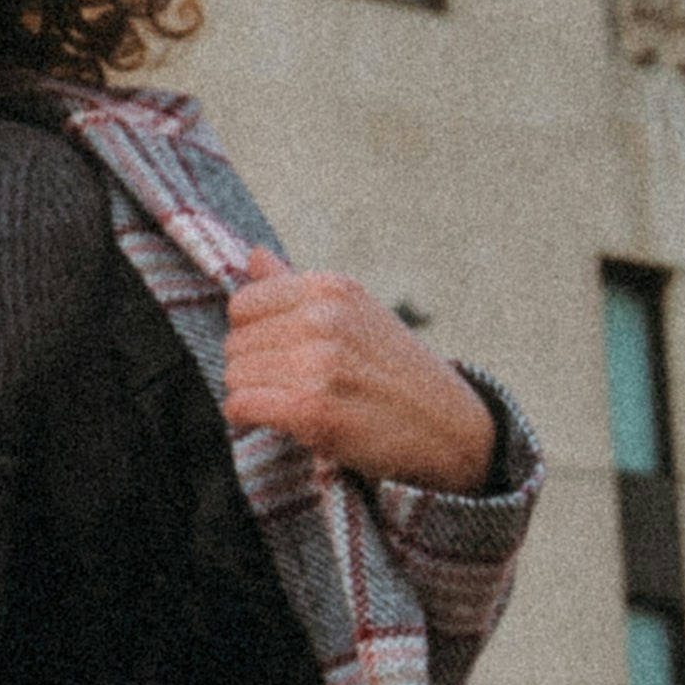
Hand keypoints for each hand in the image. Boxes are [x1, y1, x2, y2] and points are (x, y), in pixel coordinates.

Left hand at [220, 248, 500, 493]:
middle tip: (290, 386)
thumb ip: (296, 287)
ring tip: (291, 403)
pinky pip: (241, 406)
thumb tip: (254, 255)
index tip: (280, 355)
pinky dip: (250, 419)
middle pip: (235, 342)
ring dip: (253, 395)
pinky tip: (282, 422)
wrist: (450, 429)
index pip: (243, 303)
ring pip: (234, 376)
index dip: (253, 334)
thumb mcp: (355, 314)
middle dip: (253, 368)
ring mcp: (319, 364)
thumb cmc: (396, 373)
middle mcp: (324, 320)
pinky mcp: (313, 410)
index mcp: (331, 290)